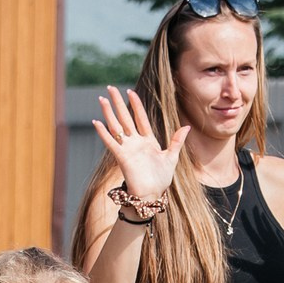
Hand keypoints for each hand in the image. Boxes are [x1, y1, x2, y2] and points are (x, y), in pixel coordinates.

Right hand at [92, 86, 185, 204]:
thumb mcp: (172, 157)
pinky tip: (96, 122)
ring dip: (108, 113)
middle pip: (125, 117)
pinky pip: (111, 142)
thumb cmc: (161, 179)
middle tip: (110, 88)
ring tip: (102, 99)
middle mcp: (136, 142)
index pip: (140, 118)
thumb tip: (187, 126)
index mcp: (148, 140)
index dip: (135, 105)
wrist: (152, 195)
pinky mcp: (122, 157)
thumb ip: (177, 141)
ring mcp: (128, 148)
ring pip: (116, 126)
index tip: (130, 91)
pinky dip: (103, 133)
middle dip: (118, 102)